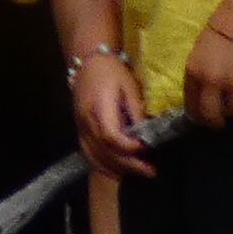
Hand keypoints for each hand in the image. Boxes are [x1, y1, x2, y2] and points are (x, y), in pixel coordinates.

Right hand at [75, 46, 154, 173]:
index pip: (111, 135)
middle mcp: (86, 120)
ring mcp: (80, 126)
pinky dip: (102, 165)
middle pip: (104, 150)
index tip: (147, 148)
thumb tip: (147, 135)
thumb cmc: (112, 71)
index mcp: (98, 107)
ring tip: (139, 172)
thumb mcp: (129, 86)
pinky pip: (88, 153)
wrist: (89, 61)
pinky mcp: (80, 129)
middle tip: (151, 171)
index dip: (129, 147)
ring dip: (117, 168)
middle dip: (129, 164)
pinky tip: (117, 172)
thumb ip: (136, 111)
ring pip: (95, 155)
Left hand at [185, 9, 232, 125]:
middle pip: (211, 114)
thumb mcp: (199, 55)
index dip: (196, 115)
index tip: (201, 118)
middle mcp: (212, 82)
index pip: (191, 104)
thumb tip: (202, 96)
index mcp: (194, 72)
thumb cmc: (218, 34)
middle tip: (219, 123)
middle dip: (214, 122)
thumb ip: (200, 76)